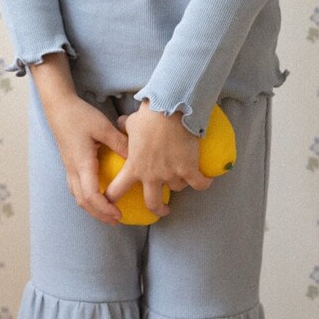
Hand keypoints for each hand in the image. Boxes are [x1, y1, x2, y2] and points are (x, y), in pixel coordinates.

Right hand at [39, 92, 130, 225]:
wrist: (58, 107)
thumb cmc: (80, 115)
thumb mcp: (103, 126)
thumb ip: (119, 142)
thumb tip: (136, 157)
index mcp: (82, 163)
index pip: (91, 194)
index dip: (104, 208)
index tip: (118, 214)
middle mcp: (73, 169)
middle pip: (83, 201)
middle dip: (99, 214)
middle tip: (116, 220)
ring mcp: (69, 167)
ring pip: (77, 196)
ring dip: (91, 208)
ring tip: (107, 212)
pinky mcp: (68, 163)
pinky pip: (75, 187)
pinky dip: (86, 197)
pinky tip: (97, 195)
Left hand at [104, 99, 214, 218]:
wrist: (171, 109)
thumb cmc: (149, 116)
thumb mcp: (132, 122)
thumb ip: (124, 127)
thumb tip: (120, 122)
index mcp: (134, 166)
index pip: (117, 189)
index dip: (112, 199)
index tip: (112, 204)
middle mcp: (152, 175)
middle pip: (152, 203)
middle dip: (157, 210)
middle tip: (161, 210)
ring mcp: (171, 174)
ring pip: (177, 188)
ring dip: (180, 183)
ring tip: (184, 174)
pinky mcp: (189, 169)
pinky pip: (199, 183)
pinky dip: (203, 183)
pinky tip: (206, 180)